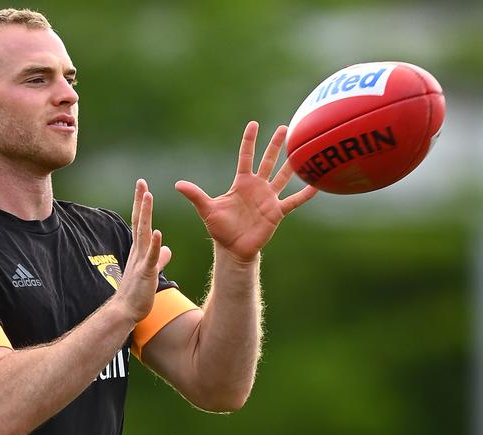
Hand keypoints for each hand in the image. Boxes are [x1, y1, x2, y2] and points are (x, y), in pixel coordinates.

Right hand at [114, 179, 171, 322]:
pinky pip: (150, 257)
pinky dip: (154, 244)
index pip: (140, 222)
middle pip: (139, 221)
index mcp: (140, 249)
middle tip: (141, 182)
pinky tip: (158, 232)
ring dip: (146, 214)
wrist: (126, 310)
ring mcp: (140, 261)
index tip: (143, 187)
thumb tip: (167, 250)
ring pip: (143, 233)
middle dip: (141, 201)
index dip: (142, 205)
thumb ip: (159, 258)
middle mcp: (138, 251)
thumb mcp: (151, 271)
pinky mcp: (145, 273)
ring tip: (148, 196)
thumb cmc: (137, 292)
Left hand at [176, 122, 317, 262]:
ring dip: (292, 164)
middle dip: (275, 145)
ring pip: (283, 176)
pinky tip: (317, 184)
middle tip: (285, 128)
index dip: (249, 141)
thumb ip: (196, 195)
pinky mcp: (276, 212)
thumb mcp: (207, 210)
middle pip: (268, 161)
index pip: (246, 157)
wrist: (233, 248)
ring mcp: (268, 198)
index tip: (253, 124)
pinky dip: (305, 194)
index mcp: (241, 183)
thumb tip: (178, 184)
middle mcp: (257, 187)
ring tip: (304, 149)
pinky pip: (293, 201)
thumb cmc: (220, 229)